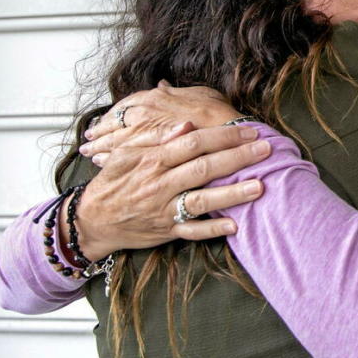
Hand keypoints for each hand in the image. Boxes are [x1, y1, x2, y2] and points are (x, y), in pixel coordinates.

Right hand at [68, 122, 272, 260]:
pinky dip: (213, 230)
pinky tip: (235, 224)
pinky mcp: (166, 231)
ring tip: (259, 186)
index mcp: (152, 160)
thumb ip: (156, 139)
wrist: (91, 221)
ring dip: (232, 194)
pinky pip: (192, 232)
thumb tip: (186, 125)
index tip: (249, 131)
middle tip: (266, 150)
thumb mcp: (125, 154)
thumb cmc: (113, 183)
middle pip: (203, 168)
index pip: (193, 143)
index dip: (223, 136)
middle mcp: (160, 184)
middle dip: (237, 158)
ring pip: (201, 201)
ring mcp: (163, 210)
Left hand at [80, 81, 242, 158]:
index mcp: (155, 98)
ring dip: (98, 146)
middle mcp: (143, 114)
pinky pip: (118, 157)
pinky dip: (107, 160)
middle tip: (88, 138)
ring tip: (89, 152)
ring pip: (111, 140)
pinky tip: (101, 163)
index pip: (125, 105)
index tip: (104, 120)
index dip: (114, 114)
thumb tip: (162, 84)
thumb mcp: (200, 93)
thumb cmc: (218, 116)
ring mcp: (142, 135)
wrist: (229, 137)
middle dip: (99, 131)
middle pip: (112, 123)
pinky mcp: (144, 155)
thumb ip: (177, 91)